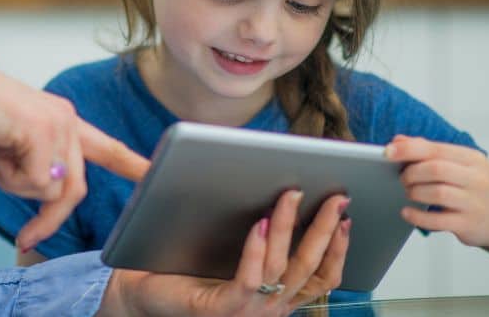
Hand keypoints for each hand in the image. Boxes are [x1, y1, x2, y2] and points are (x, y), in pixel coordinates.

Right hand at [0, 52, 149, 250]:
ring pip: (52, 190)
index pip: (106, 146)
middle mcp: (66, 119)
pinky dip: (6, 179)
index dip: (132, 164)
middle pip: (74, 188)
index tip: (154, 175)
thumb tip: (45, 189)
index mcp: (61, 118)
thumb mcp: (10, 145)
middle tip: (25, 238)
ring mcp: (58, 124)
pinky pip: (35, 184)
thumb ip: (35, 163)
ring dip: (15, 186)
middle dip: (48, 218)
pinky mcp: (43, 132)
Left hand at [102, 191, 350, 316]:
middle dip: (325, 229)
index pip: (321, 277)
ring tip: (291, 194)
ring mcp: (247, 312)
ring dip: (289, 227)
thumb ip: (260, 228)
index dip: (338, 247)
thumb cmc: (185, 267)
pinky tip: (258, 223)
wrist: (142, 291)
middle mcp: (268, 308)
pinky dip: (256, 250)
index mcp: (277, 296)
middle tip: (335, 196)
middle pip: (308, 267)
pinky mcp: (221, 310)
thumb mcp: (234, 247)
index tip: (346, 215)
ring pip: (280, 269)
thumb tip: (280, 184)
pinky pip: (247, 280)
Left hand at [385, 135, 488, 246]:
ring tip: (409, 192)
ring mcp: (474, 203)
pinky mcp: (468, 225)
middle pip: (435, 169)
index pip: (435, 149)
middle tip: (402, 178)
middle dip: (411, 173)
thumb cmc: (476, 185)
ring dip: (414, 192)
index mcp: (471, 158)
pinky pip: (437, 220)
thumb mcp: (460, 163)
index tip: (387, 152)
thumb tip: (398, 141)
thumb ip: (428, 150)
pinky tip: (407, 212)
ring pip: (437, 193)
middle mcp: (476, 179)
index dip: (408, 149)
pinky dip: (417, 216)